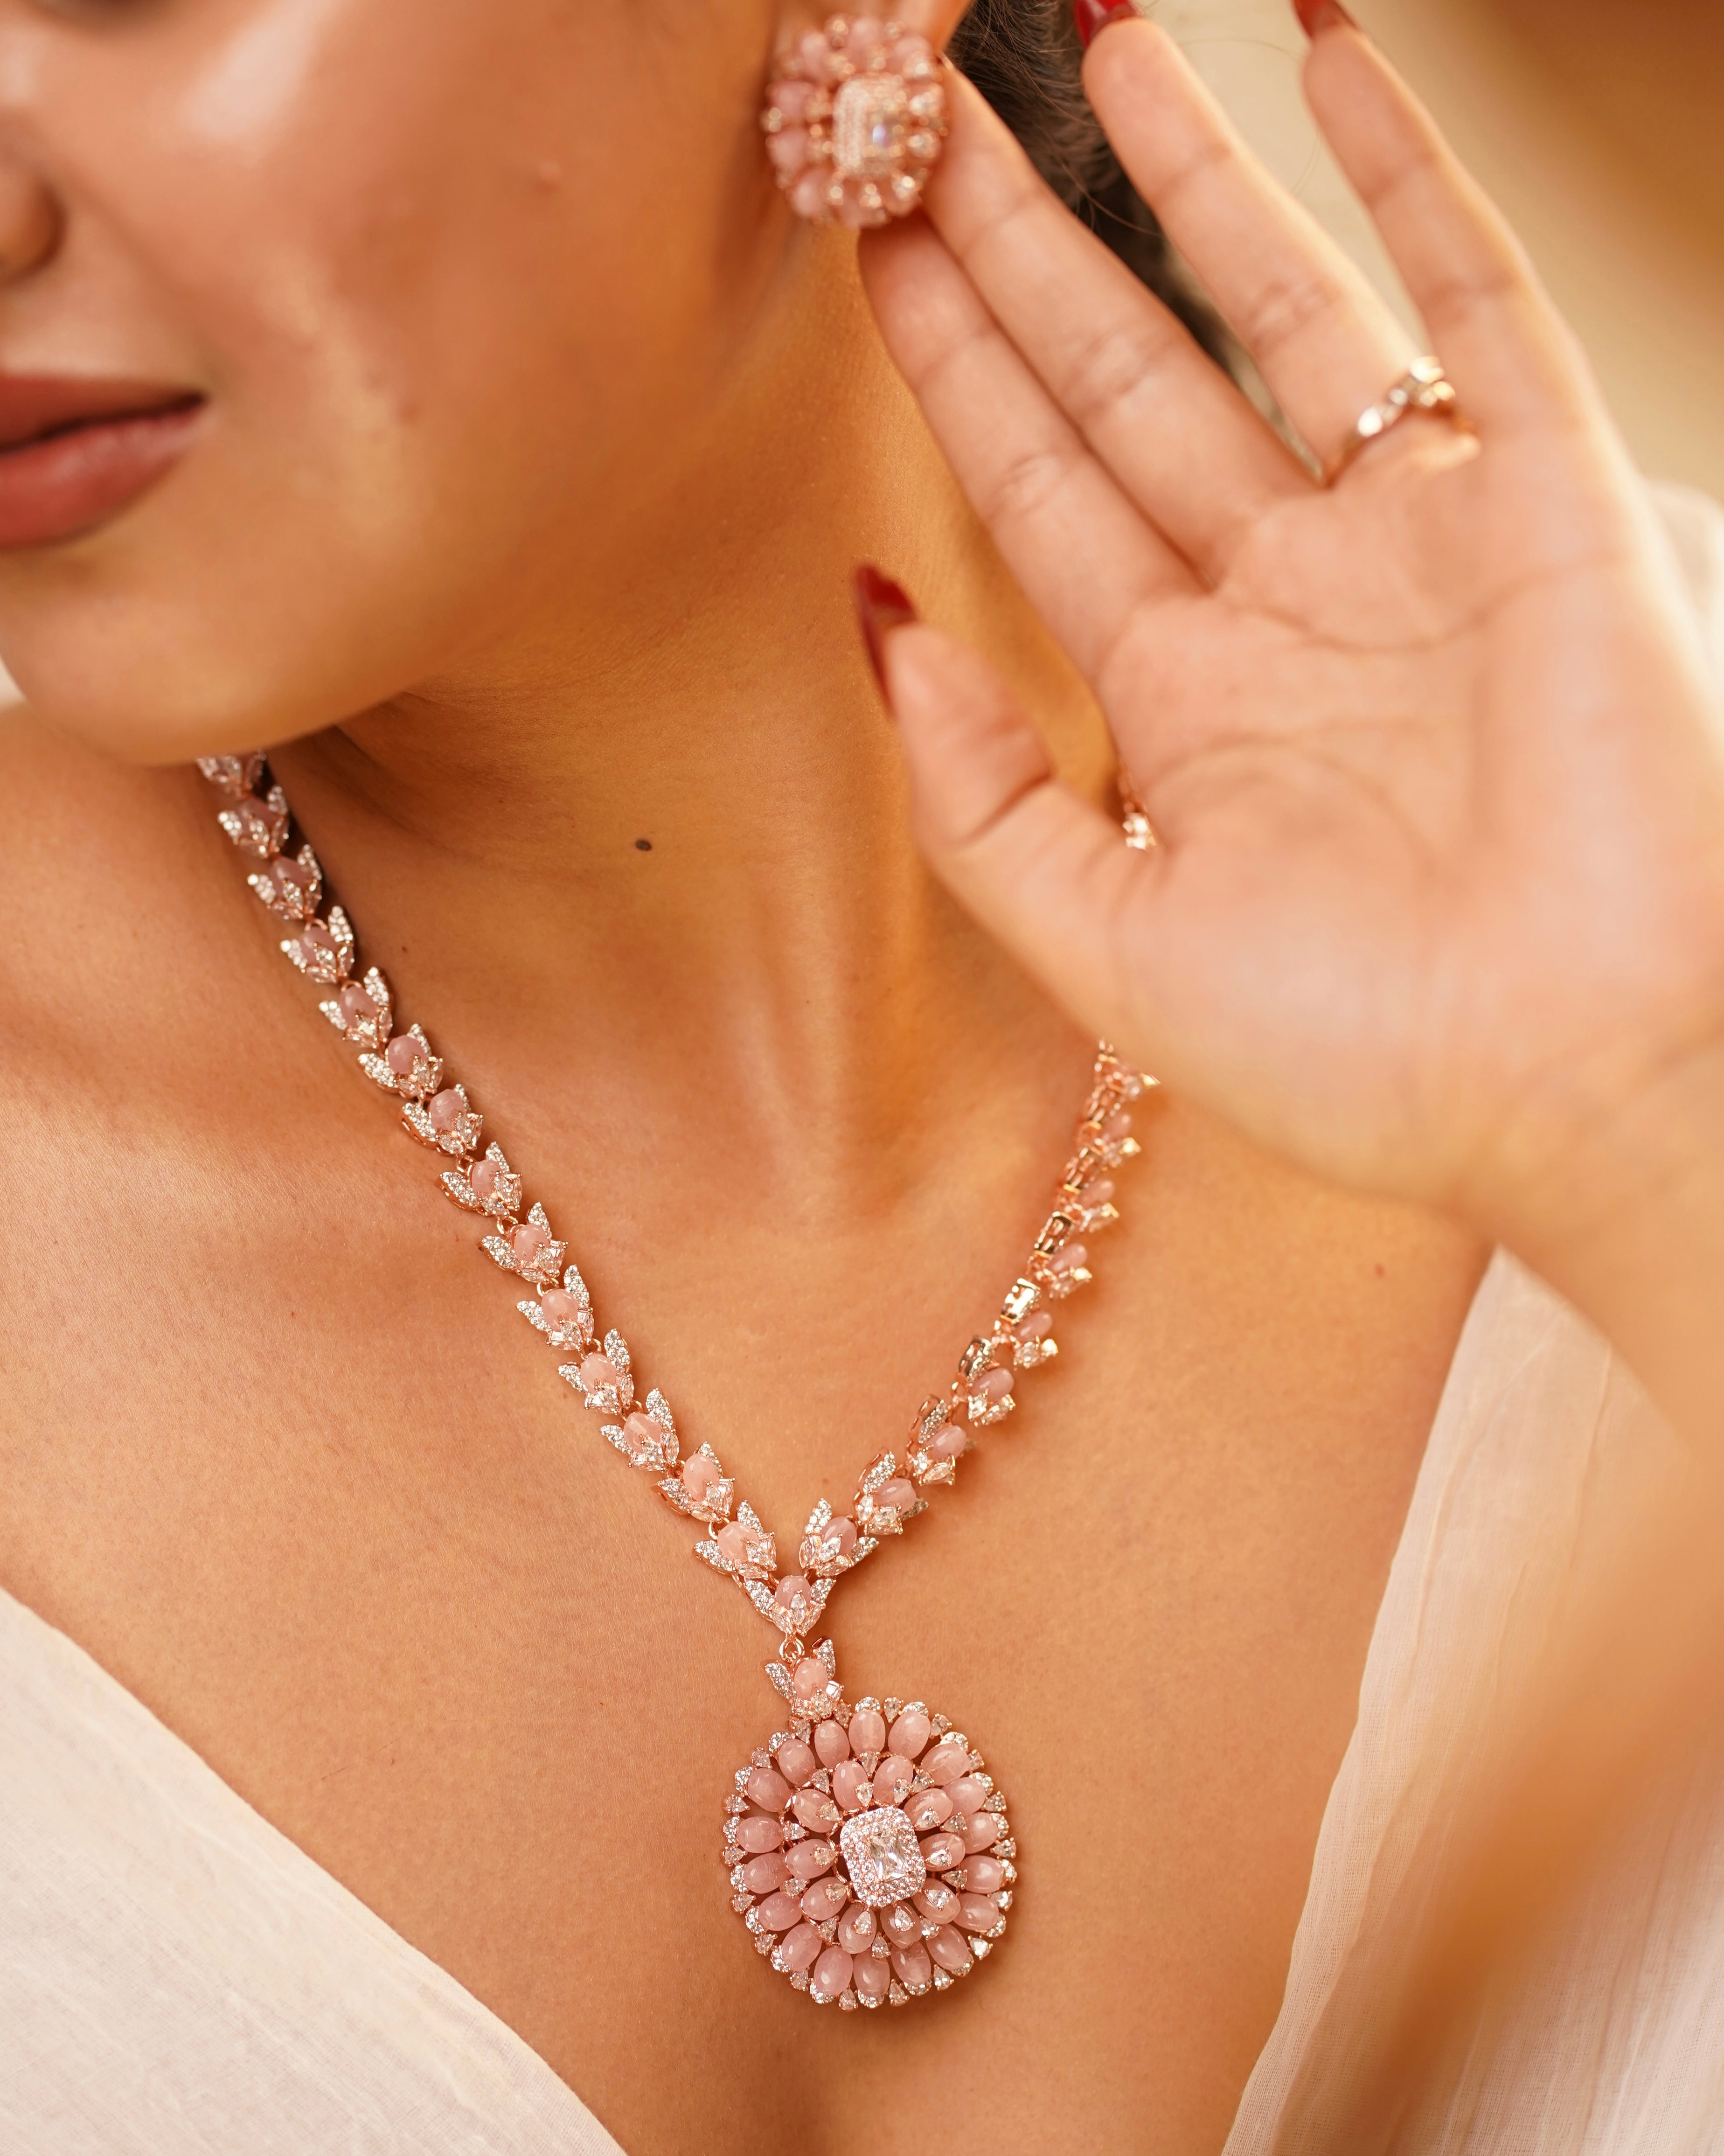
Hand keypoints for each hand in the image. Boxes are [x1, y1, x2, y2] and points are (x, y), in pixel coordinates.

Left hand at [858, 15, 1723, 1279]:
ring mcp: (1415, 538)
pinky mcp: (1545, 496)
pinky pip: (1470, 294)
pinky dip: (1405, 168)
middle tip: (927, 107)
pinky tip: (1322, 48)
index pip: (1040, 489)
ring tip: (1087, 30)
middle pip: (1129, 374)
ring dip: (1184, 168)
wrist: (1577, 1090)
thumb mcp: (1111, 945)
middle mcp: (1291, 600)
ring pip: (1278, 304)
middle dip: (1028, 242)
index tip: (871, 242)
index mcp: (1188, 704)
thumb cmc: (1358, 1057)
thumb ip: (979, 796)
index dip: (954, 364)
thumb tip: (876, 621)